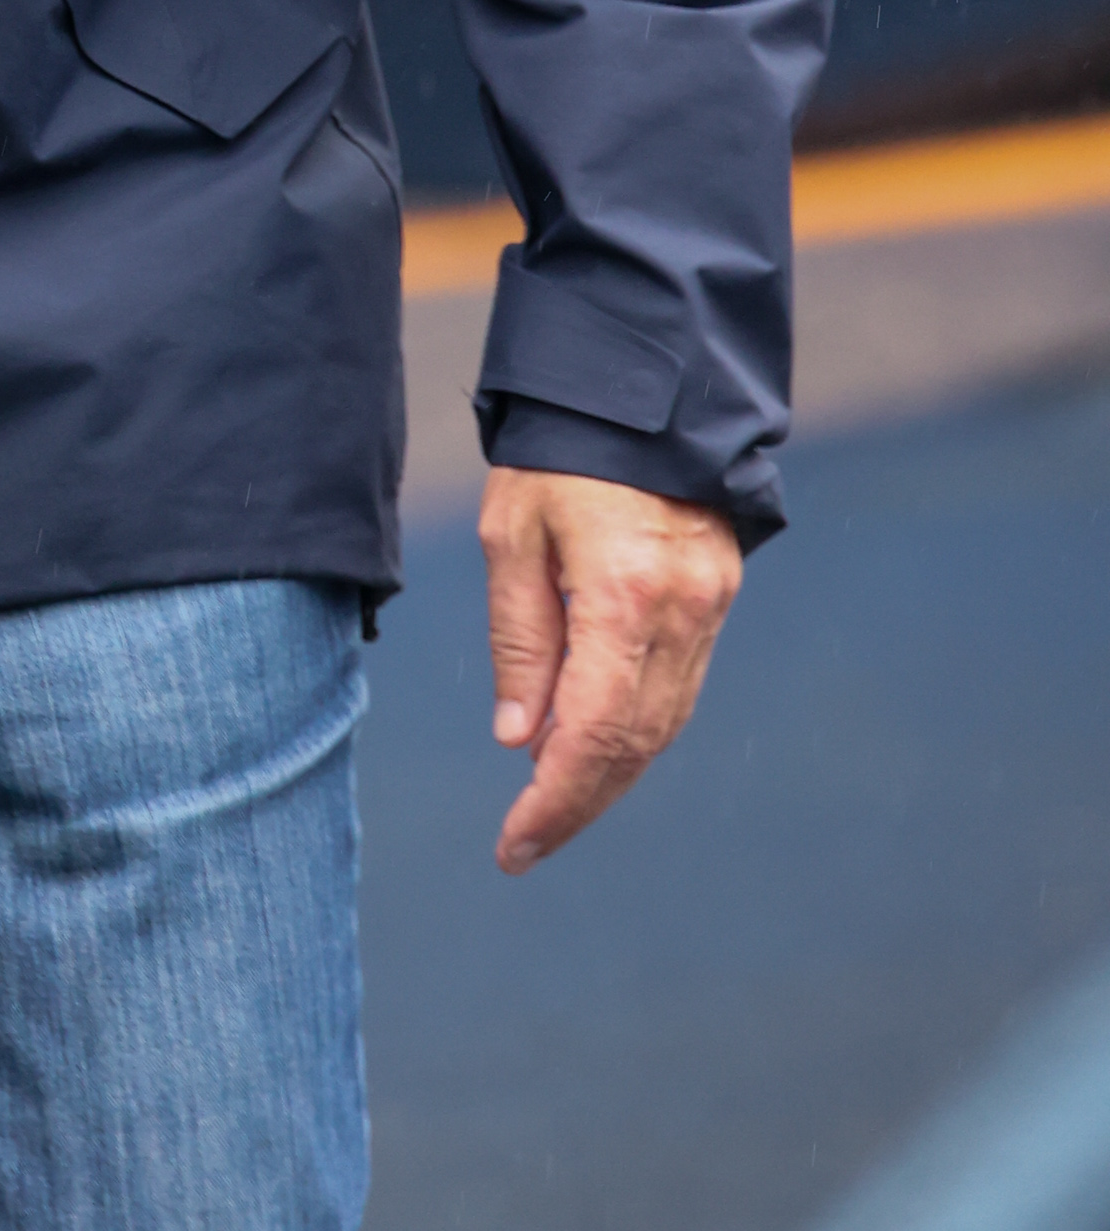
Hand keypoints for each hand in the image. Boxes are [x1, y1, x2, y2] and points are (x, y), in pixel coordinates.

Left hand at [478, 465, 740, 876]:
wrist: (642, 387)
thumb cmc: (559, 454)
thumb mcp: (512, 536)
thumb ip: (521, 640)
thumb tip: (519, 739)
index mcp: (623, 596)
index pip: (592, 732)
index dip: (555, 800)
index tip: (515, 843)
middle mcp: (680, 612)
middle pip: (635, 743)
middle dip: (580, 802)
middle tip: (527, 843)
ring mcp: (709, 606)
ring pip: (664, 724)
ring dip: (611, 774)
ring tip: (552, 805)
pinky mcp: (717, 596)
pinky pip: (680, 687)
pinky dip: (637, 729)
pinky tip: (594, 745)